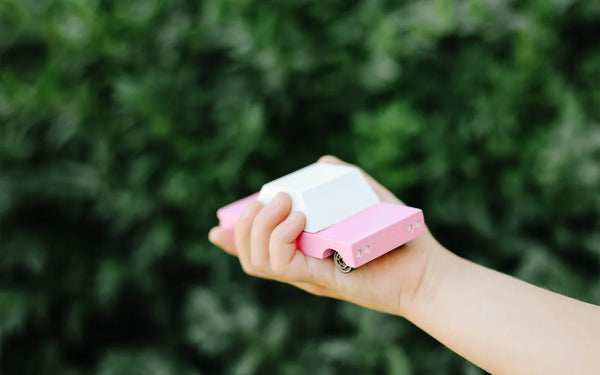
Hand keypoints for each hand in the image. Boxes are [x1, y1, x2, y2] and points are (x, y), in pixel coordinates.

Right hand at [208, 155, 444, 315]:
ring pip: (256, 260)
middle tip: (273, 199)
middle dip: (246, 223)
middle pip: (249, 254)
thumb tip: (321, 162)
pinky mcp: (319, 279)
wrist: (424, 266)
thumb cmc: (397, 234)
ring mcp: (307, 274)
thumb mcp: (367, 197)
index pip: (257, 251)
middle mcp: (300, 266)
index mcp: (304, 251)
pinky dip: (280, 237)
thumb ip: (343, 178)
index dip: (234, 240)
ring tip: (285, 203)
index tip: (218, 227)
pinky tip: (297, 217)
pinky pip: (281, 264)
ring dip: (260, 226)